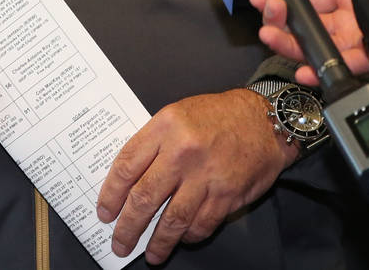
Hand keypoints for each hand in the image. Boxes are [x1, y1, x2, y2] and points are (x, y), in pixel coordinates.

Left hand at [96, 89, 294, 263]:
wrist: (263, 120)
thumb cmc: (218, 115)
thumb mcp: (178, 114)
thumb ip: (155, 142)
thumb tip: (130, 177)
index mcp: (165, 126)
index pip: (127, 164)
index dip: (111, 193)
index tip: (105, 211)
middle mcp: (182, 151)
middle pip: (144, 197)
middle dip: (128, 226)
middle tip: (120, 242)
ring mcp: (205, 175)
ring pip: (172, 218)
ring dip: (158, 242)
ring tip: (150, 254)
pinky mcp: (226, 194)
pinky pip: (201, 224)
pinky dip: (189, 236)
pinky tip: (182, 238)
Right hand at [249, 0, 368, 85]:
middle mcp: (357, 12)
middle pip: (311, 20)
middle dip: (282, 19)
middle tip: (265, 18)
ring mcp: (367, 37)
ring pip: (321, 44)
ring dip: (293, 44)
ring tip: (272, 38)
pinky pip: (347, 65)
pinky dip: (323, 69)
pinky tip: (305, 68)